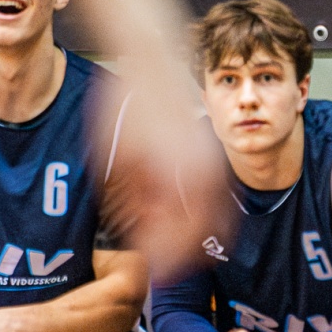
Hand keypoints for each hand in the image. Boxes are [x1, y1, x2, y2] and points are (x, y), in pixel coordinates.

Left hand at [105, 73, 235, 280]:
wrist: (148, 57)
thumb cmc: (125, 104)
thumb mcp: (118, 163)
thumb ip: (131, 206)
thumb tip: (138, 239)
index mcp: (185, 180)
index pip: (180, 241)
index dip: (164, 262)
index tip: (151, 274)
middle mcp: (207, 174)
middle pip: (203, 235)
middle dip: (181, 255)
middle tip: (161, 267)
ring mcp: (212, 162)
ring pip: (214, 218)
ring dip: (192, 236)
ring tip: (165, 243)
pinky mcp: (209, 153)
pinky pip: (214, 197)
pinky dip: (198, 213)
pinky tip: (174, 214)